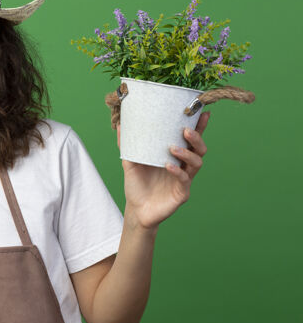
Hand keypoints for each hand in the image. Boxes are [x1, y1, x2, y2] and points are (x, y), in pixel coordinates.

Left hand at [115, 111, 210, 229]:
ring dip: (187, 153)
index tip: (202, 113)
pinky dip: (177, 171)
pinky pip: (184, 179)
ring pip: (196, 163)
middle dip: (196, 138)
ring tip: (173, 148)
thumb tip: (120, 125)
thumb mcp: (130, 163)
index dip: (199, 127)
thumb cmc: (137, 185)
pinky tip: (168, 165)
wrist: (136, 210)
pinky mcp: (182, 193)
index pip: (190, 139)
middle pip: (199, 149)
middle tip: (185, 130)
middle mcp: (184, 166)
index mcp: (175, 157)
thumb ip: (127, 146)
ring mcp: (184, 180)